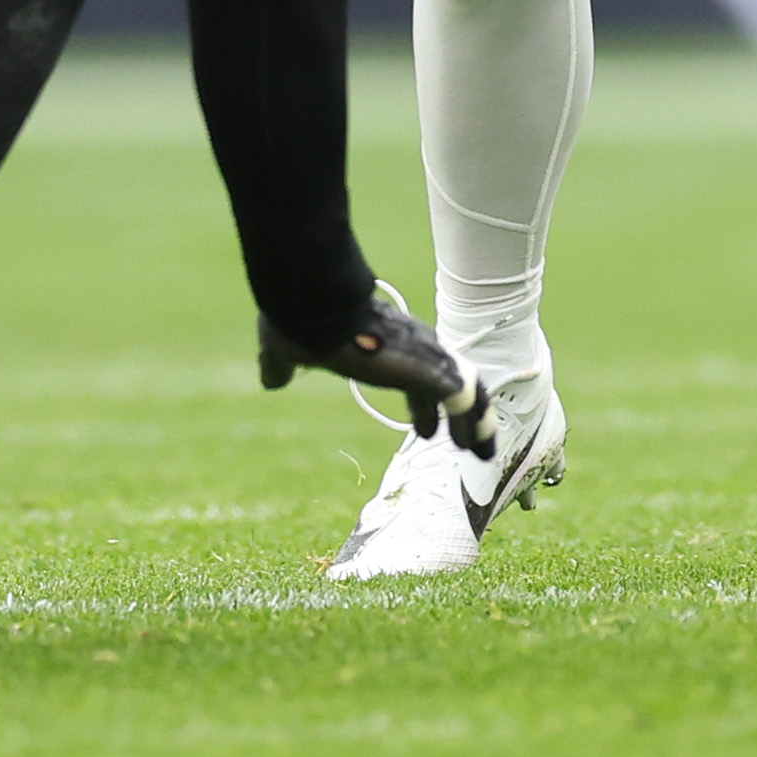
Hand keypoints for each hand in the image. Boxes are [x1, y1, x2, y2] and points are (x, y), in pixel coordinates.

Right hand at [259, 280, 498, 457]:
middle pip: (451, 381)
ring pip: (467, 389)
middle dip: (464, 414)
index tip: (428, 431)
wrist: (310, 305)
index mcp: (383, 343)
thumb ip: (283, 366)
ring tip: (484, 451)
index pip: (416, 377)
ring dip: (477, 422)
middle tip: (470, 444)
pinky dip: (475, 419)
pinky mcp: (426, 366)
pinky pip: (465, 396)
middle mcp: (412, 345)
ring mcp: (422, 354)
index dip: (425, 407)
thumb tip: (272, 380)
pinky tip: (477, 441)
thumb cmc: (298, 321)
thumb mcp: (286, 350)